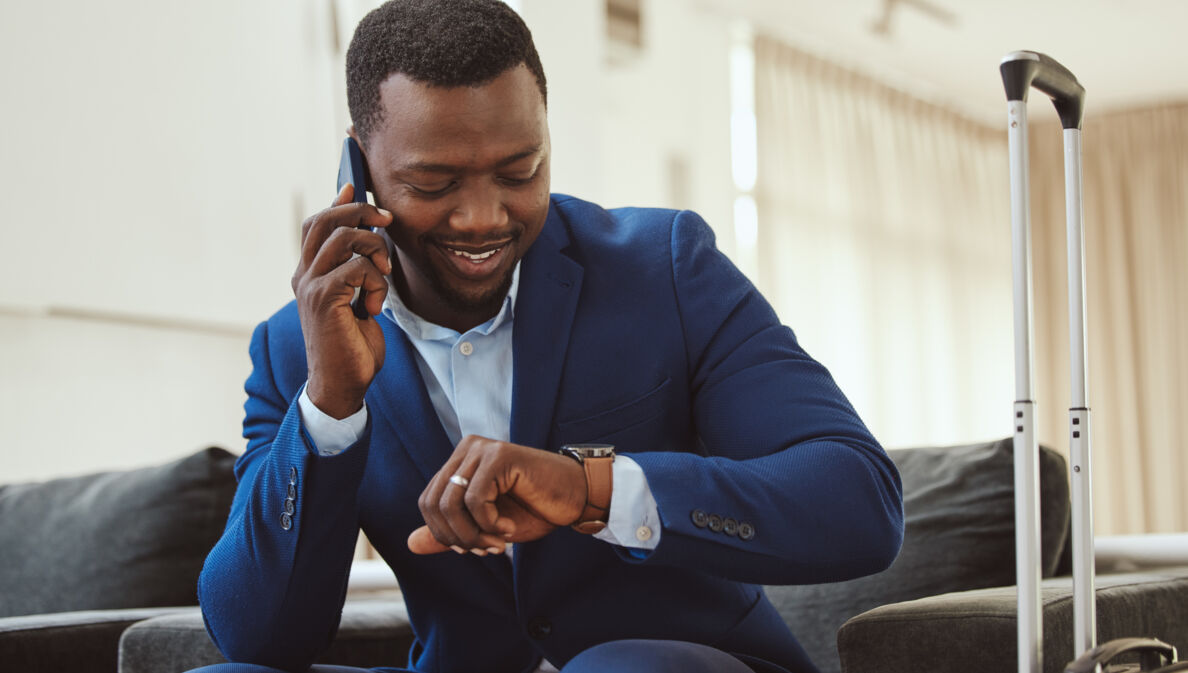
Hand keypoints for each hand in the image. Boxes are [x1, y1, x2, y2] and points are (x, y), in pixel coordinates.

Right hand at [292, 184, 393, 418]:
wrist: (342, 383)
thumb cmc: (353, 343)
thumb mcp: (356, 299)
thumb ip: (357, 268)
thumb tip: (367, 233)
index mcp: (309, 273)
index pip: (315, 224)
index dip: (338, 204)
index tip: (357, 190)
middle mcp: (303, 275)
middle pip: (326, 221)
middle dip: (361, 214)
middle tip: (387, 223)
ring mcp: (310, 286)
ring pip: (345, 239)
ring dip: (375, 251)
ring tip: (384, 276)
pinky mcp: (324, 298)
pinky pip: (358, 267)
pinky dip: (376, 282)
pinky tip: (374, 305)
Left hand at [407, 436, 588, 555]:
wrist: (574, 498)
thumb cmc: (533, 509)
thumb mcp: (485, 528)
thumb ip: (451, 533)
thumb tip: (410, 545)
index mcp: (459, 461)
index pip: (427, 502)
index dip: (443, 533)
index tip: (472, 548)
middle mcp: (466, 449)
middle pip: (433, 503)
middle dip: (456, 537)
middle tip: (486, 550)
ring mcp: (482, 449)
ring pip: (451, 503)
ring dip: (474, 534)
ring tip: (498, 543)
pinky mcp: (499, 455)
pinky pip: (476, 499)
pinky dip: (490, 523)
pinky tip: (509, 528)